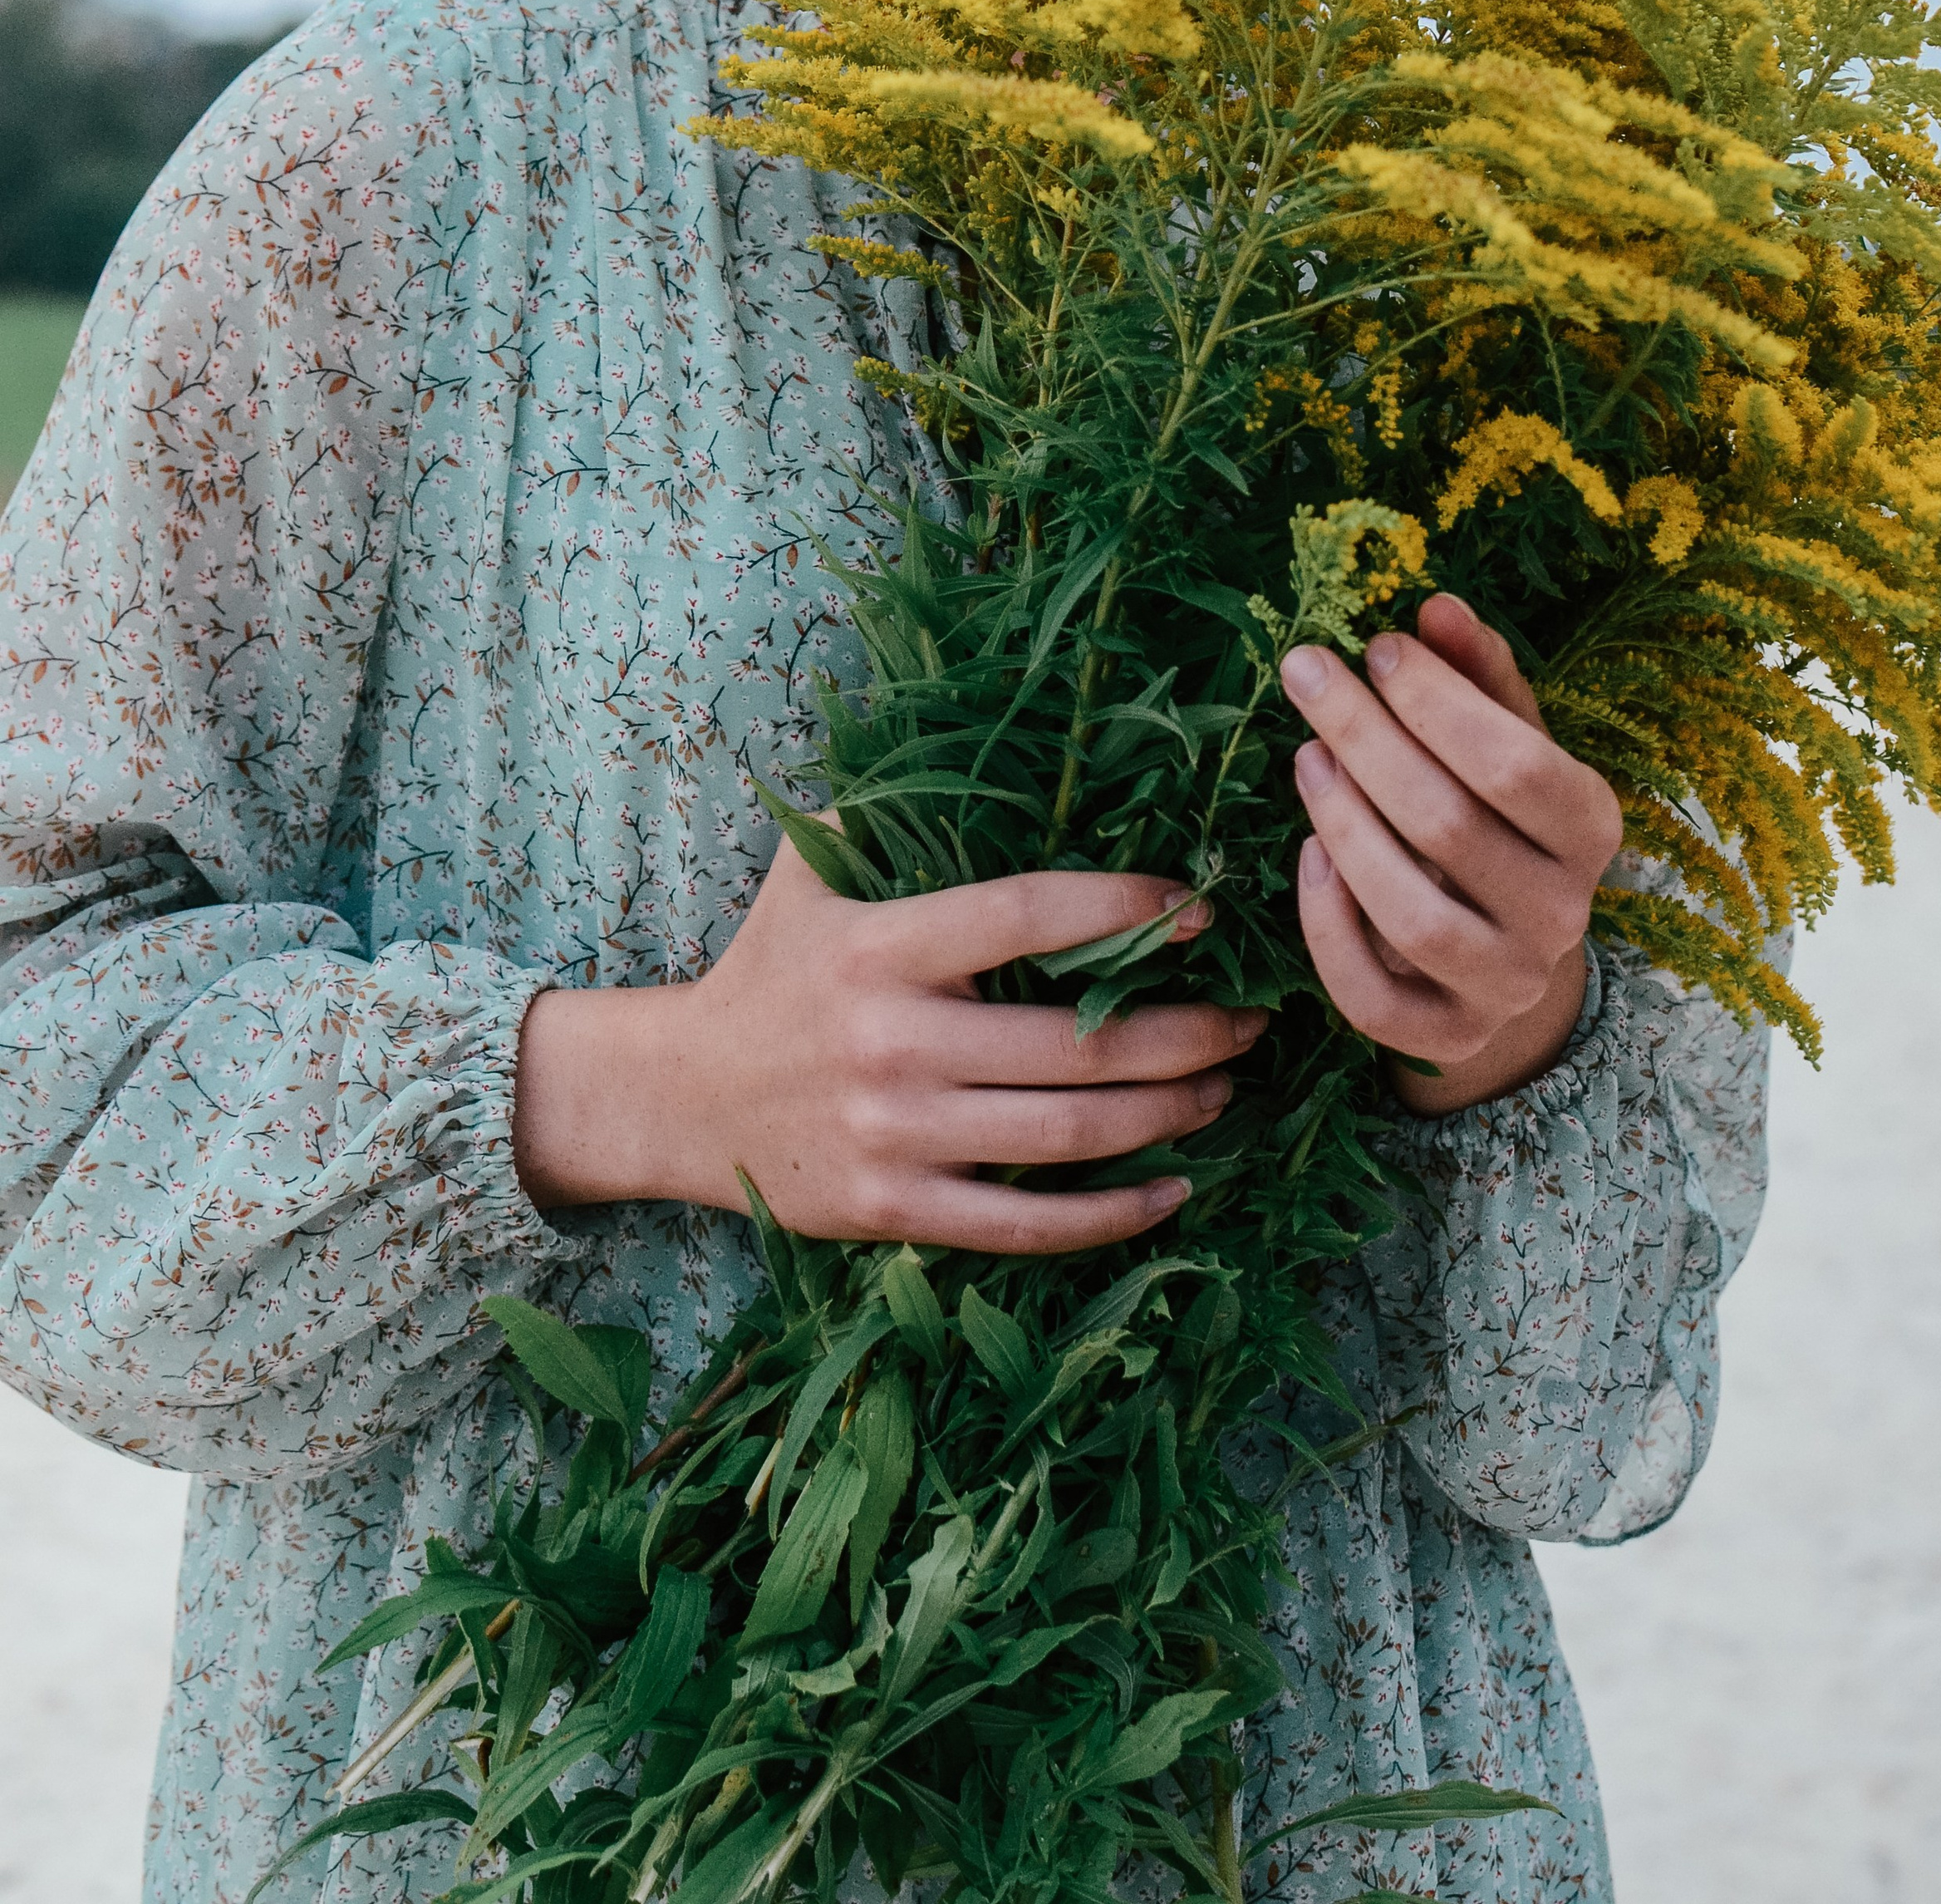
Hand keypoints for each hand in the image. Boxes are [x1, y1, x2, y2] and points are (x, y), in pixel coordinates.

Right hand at [513, 839, 1263, 1251]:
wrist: (677, 1098)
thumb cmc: (767, 969)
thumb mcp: (804, 873)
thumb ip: (880, 806)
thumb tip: (976, 730)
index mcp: (880, 947)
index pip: (1024, 915)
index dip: (1120, 905)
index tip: (1196, 905)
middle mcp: (892, 1042)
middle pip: (1073, 1044)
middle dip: (1185, 1031)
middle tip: (1250, 1017)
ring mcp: (896, 1135)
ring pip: (1067, 1136)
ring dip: (1168, 1114)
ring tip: (1225, 1085)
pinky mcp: (896, 1212)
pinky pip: (1027, 1224)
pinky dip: (1112, 1215)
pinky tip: (1174, 1189)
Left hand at [1281, 593, 1620, 1114]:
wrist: (1504, 951)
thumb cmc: (1497, 817)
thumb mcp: (1503, 738)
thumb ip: (1477, 674)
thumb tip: (1437, 605)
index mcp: (1592, 829)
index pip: (1517, 765)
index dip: (1438, 702)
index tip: (1376, 647)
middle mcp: (1562, 914)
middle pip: (1450, 826)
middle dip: (1366, 738)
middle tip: (1307, 673)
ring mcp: (1506, 985)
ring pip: (1413, 915)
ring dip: (1346, 827)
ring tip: (1304, 758)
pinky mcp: (1444, 1038)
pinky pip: (1372, 995)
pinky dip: (1330, 926)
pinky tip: (1308, 856)